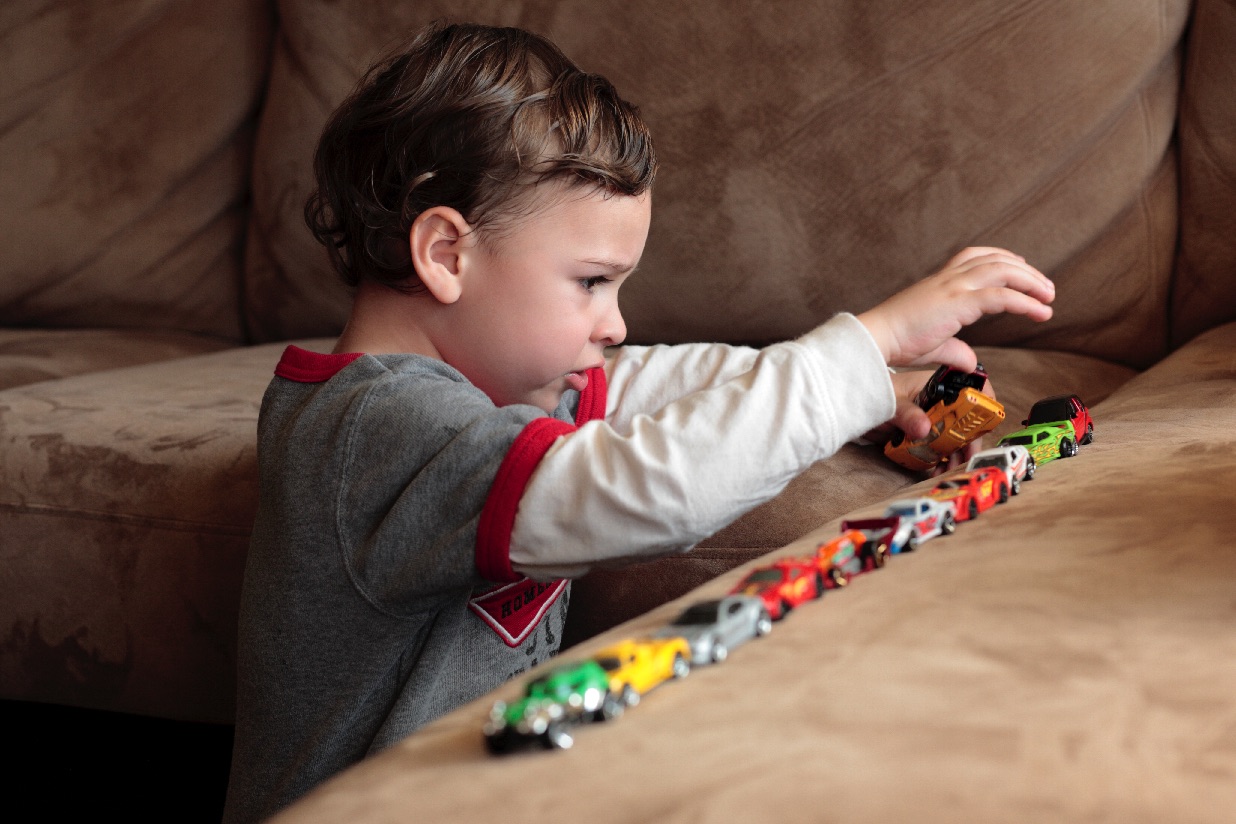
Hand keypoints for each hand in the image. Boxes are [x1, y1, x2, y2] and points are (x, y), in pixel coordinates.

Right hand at [857, 248, 1053, 368]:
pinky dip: (1026, 302)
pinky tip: (1040, 312)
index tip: (1020, 266)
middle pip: (995, 259)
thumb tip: (970, 362)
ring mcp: (953, 287)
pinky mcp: (958, 303)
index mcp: (939, 283)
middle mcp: (948, 279)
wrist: (875, 339)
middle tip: (1046, 287)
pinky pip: (1001, 297)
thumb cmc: (896, 341)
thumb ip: (955, 349)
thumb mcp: (932, 344)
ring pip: (1003, 271)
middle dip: (1025, 270)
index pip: (974, 256)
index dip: (1001, 258)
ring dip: (1031, 281)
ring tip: (1049, 297)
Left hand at [864, 370, 1000, 476]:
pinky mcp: (922, 433)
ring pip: (953, 436)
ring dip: (954, 454)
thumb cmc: (874, 394)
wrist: (854, 406)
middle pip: (965, 420)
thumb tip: (924, 428)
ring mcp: (931, 418)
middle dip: (969, 440)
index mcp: (936, 386)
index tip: (985, 424)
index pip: (969, 389)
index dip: (982, 404)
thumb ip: (906, 414)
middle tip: (966, 458)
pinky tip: (936, 470)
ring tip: (949, 469)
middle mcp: (937, 402)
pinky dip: (939, 459)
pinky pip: (937, 447)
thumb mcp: (891, 403)